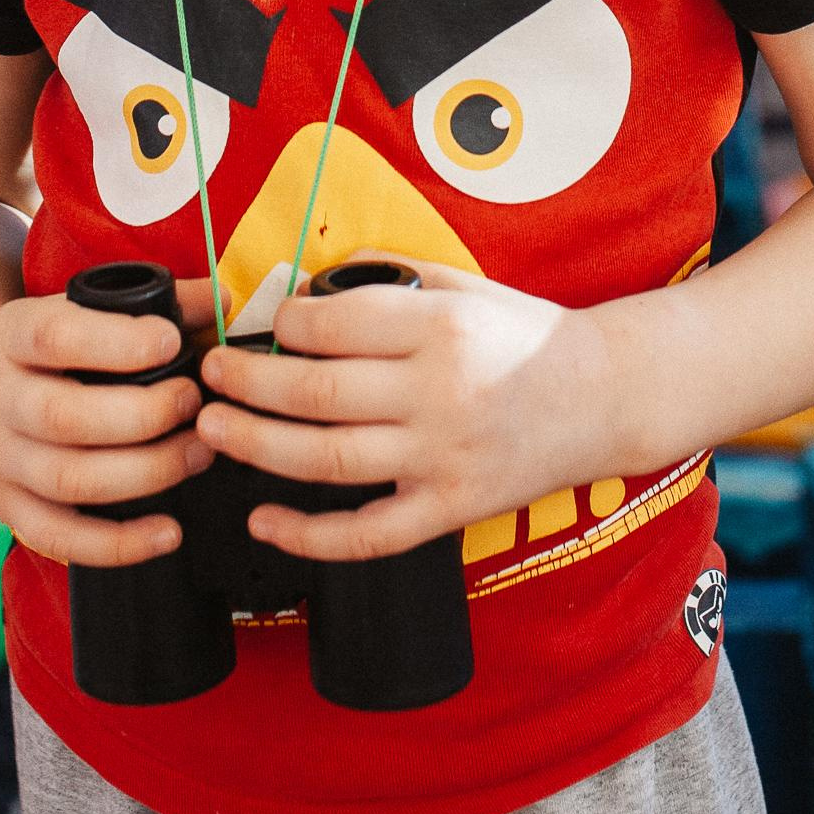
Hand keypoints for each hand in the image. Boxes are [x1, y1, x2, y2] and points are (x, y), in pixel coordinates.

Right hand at [0, 281, 214, 566]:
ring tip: (198, 454)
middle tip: (194, 403)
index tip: (171, 340)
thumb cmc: (36, 347)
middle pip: (63, 416)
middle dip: (143, 415)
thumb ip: (149, 302)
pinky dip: (118, 544)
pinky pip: (61, 537)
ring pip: (68, 479)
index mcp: (9, 336)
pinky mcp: (8, 509)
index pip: (53, 337)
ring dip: (145, 473)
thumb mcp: (70, 309)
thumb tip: (222, 301)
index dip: (116, 342)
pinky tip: (168, 533)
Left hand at [195, 268, 605, 560]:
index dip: (282, 323)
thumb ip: (388, 277)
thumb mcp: (463, 284)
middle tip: (209, 373)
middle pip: (317, 392)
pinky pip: (367, 534)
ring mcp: (443, 459)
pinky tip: (263, 520)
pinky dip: (308, 536)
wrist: (604, 397)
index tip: (260, 322)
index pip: (334, 324)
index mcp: (440, 328)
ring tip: (212, 428)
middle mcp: (439, 394)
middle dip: (248, 381)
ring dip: (256, 445)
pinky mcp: (449, 511)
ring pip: (328, 460)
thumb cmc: (524, 334)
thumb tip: (307, 285)